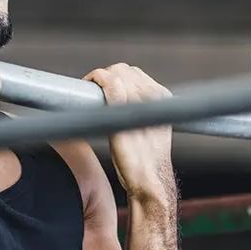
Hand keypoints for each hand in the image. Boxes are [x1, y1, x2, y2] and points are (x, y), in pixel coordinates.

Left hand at [83, 64, 173, 198]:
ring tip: (89, 93)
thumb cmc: (146, 159)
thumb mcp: (152, 128)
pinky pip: (107, 82)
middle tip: (93, 92)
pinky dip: (95, 79)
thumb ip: (141, 110)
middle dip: (106, 76)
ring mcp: (140, 99)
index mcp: (162, 96)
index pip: (134, 73)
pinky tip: (88, 87)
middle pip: (123, 70)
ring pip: (114, 72)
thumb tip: (121, 102)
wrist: (150, 179)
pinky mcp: (123, 108)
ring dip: (98, 79)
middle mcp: (154, 93)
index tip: (104, 89)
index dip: (116, 77)